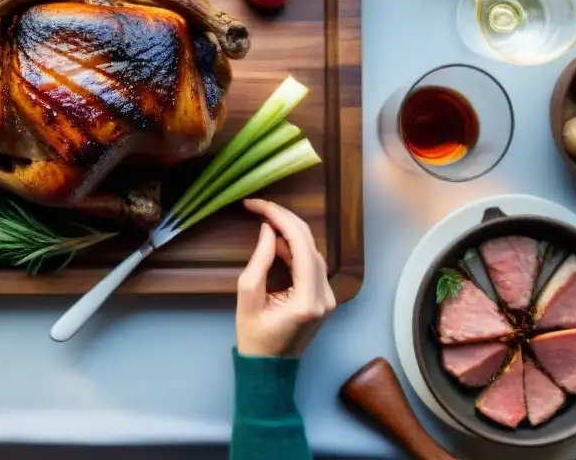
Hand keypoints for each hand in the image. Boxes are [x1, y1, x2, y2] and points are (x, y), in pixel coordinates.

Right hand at [236, 200, 335, 357]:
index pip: (301, 246)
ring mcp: (328, 298)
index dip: (281, 219)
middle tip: (259, 206)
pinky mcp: (324, 298)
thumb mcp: (247, 297)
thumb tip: (269, 229)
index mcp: (308, 300)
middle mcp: (325, 297)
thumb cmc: (254, 337)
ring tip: (265, 219)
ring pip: (313, 252)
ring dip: (290, 233)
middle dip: (286, 220)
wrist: (269, 368)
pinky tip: (276, 240)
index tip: (257, 206)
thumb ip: (259, 260)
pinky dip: (295, 249)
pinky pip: (312, 265)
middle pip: (311, 245)